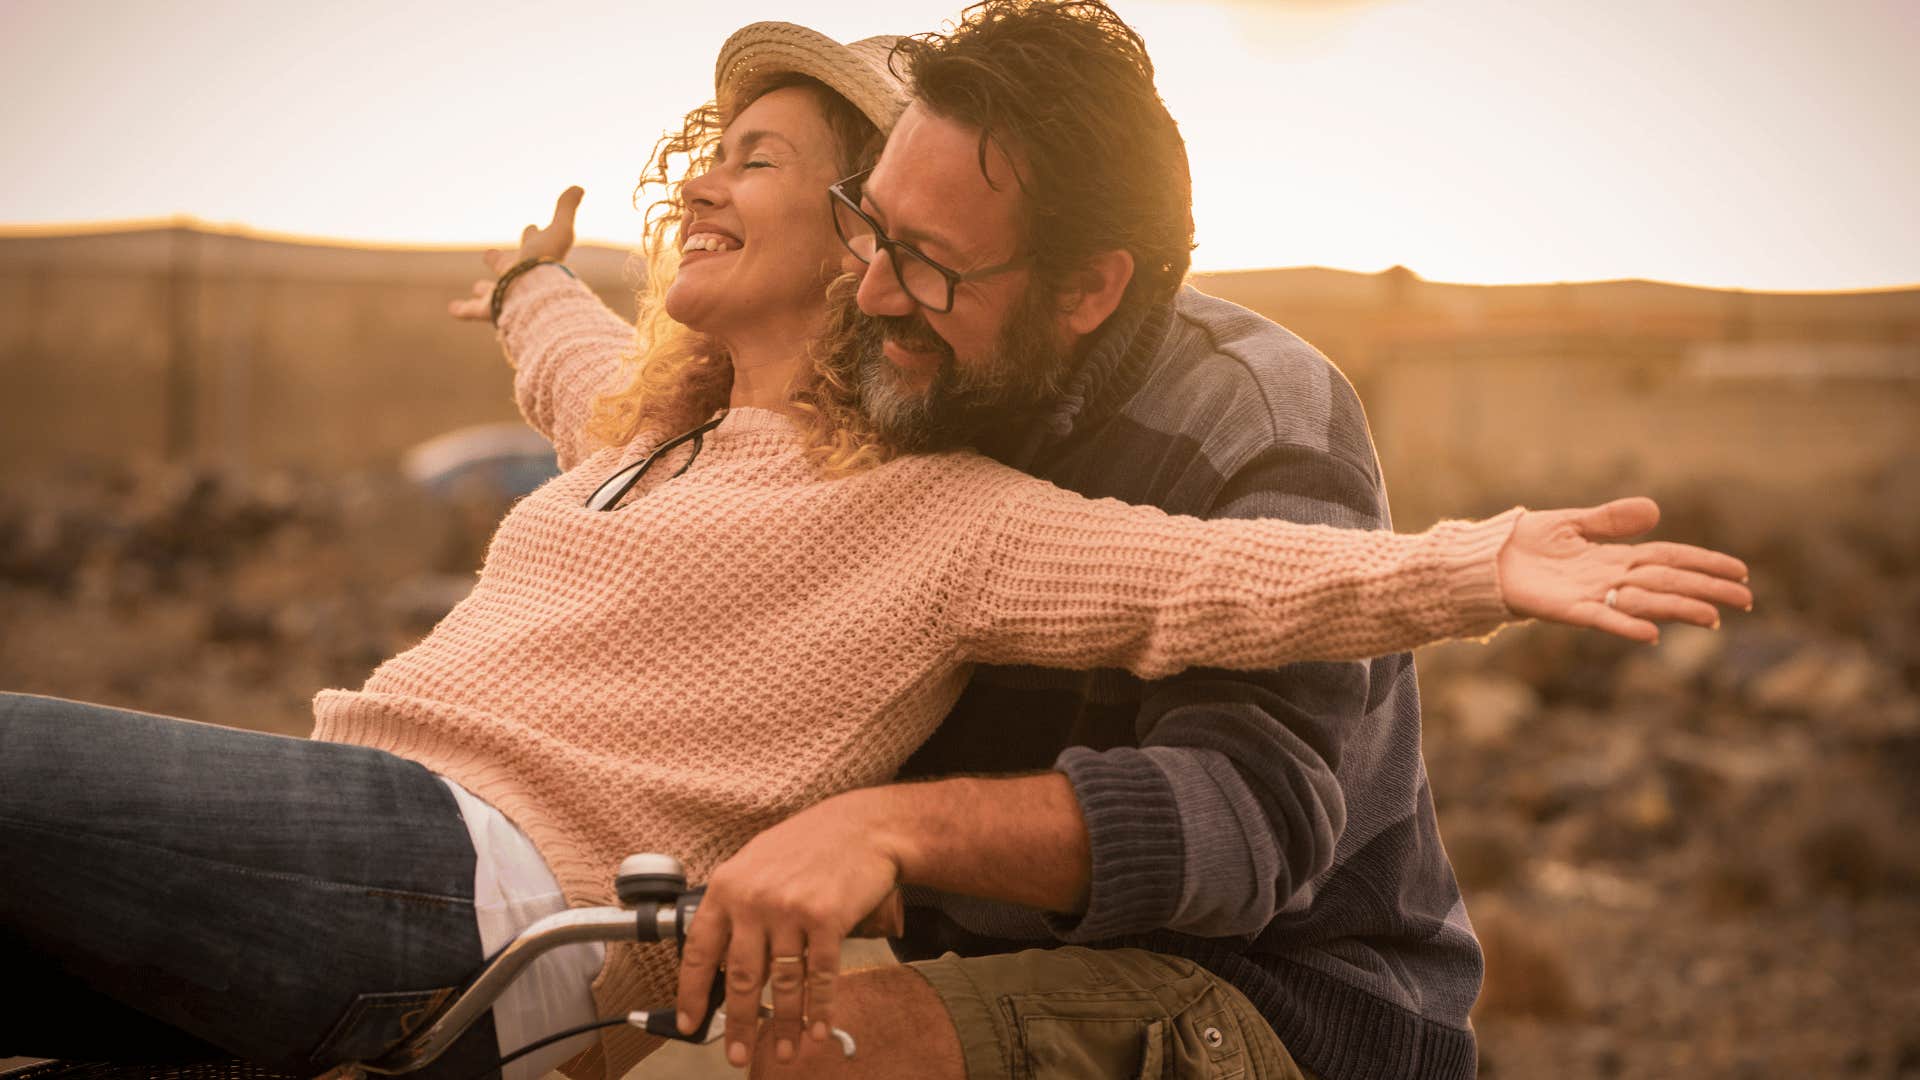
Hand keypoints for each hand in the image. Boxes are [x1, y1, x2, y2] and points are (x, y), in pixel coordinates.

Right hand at [447, 186, 583, 320]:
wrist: (535, 296)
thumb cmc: (546, 263)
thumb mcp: (560, 232)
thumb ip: (566, 209)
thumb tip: (579, 187)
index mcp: (533, 258)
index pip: (532, 241)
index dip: (532, 233)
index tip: (532, 225)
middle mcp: (518, 278)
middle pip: (508, 268)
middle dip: (501, 262)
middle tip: (489, 255)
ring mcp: (504, 295)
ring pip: (492, 292)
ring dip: (484, 289)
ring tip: (476, 287)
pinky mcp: (490, 310)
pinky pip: (473, 311)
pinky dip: (463, 309)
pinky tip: (453, 309)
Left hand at [675, 790, 905, 1068]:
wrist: (862, 826)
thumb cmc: (808, 845)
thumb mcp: (757, 865)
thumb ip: (737, 908)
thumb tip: (724, 964)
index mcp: (728, 887)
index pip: (700, 950)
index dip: (692, 993)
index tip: (689, 1024)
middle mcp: (754, 900)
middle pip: (741, 977)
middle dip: (738, 1023)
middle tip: (737, 1056)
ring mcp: (791, 910)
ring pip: (782, 983)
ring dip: (783, 1024)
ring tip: (783, 1050)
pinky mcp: (827, 919)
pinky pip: (820, 976)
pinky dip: (820, 1009)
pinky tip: (818, 1030)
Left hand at [1498, 497, 1750, 642]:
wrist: (1487, 559)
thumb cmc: (1529, 543)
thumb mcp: (1573, 522)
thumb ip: (1610, 519)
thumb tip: (1654, 510)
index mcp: (1615, 557)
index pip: (1670, 559)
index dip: (1704, 564)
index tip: (1740, 571)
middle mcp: (1611, 578)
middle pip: (1667, 582)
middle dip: (1706, 590)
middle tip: (1746, 600)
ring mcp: (1592, 596)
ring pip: (1644, 601)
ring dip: (1677, 609)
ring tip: (1712, 617)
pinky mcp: (1567, 609)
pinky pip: (1601, 618)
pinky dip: (1626, 625)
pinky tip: (1651, 634)